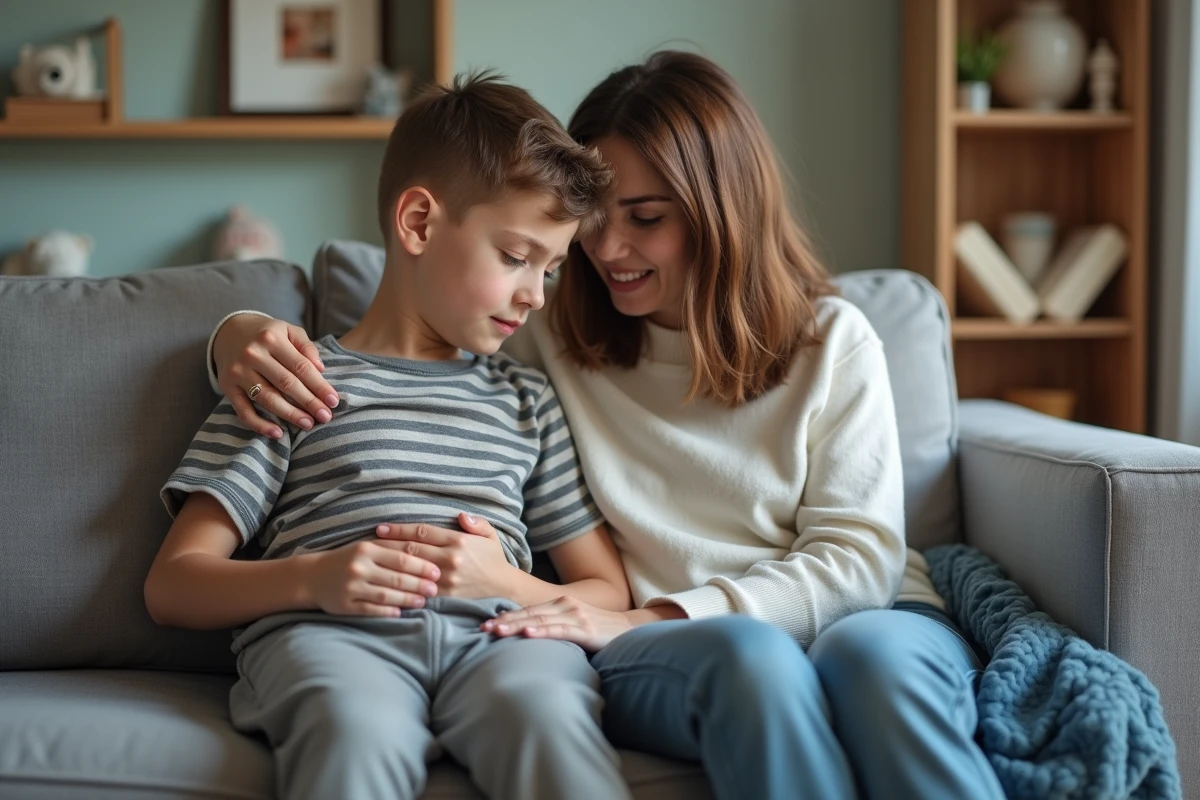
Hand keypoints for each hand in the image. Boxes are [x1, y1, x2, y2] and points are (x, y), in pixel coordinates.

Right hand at [214, 314, 339, 438]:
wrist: (228, 331)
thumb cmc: (267, 334)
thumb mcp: (288, 330)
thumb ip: (306, 346)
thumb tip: (321, 369)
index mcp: (271, 338)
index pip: (301, 367)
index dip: (319, 386)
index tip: (334, 401)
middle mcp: (253, 354)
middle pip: (286, 384)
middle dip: (309, 402)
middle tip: (325, 417)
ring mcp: (238, 371)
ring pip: (267, 398)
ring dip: (290, 414)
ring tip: (308, 424)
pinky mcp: (227, 386)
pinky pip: (243, 411)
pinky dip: (259, 425)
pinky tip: (277, 433)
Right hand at [298, 538, 440, 616]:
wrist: (313, 576)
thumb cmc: (348, 559)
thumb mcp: (367, 546)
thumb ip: (392, 547)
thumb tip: (425, 549)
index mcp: (367, 550)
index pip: (401, 558)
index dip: (422, 566)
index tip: (437, 572)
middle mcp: (359, 568)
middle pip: (396, 577)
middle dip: (419, 584)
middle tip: (435, 589)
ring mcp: (351, 587)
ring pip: (386, 595)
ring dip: (407, 599)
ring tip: (423, 601)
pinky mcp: (345, 605)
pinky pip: (371, 610)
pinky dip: (387, 611)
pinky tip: (400, 612)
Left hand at [374, 513, 516, 599]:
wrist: (505, 589)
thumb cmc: (494, 560)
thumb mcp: (490, 535)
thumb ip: (476, 523)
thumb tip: (460, 516)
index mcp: (458, 541)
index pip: (422, 532)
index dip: (399, 529)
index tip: (381, 528)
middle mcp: (450, 560)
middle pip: (411, 550)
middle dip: (388, 545)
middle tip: (368, 542)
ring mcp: (446, 580)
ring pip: (411, 571)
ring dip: (391, 565)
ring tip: (373, 562)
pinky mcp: (445, 597)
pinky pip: (418, 590)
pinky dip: (402, 586)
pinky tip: (387, 584)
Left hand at [481, 596, 635, 651]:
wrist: (629, 630)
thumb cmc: (598, 631)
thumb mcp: (573, 624)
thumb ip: (552, 625)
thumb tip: (524, 636)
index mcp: (560, 604)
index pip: (527, 610)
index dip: (506, 617)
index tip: (485, 624)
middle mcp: (565, 606)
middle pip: (529, 613)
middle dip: (505, 621)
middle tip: (483, 628)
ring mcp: (576, 617)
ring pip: (540, 620)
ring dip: (516, 625)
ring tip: (497, 631)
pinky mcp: (586, 630)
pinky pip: (560, 630)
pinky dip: (542, 632)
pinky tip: (528, 634)